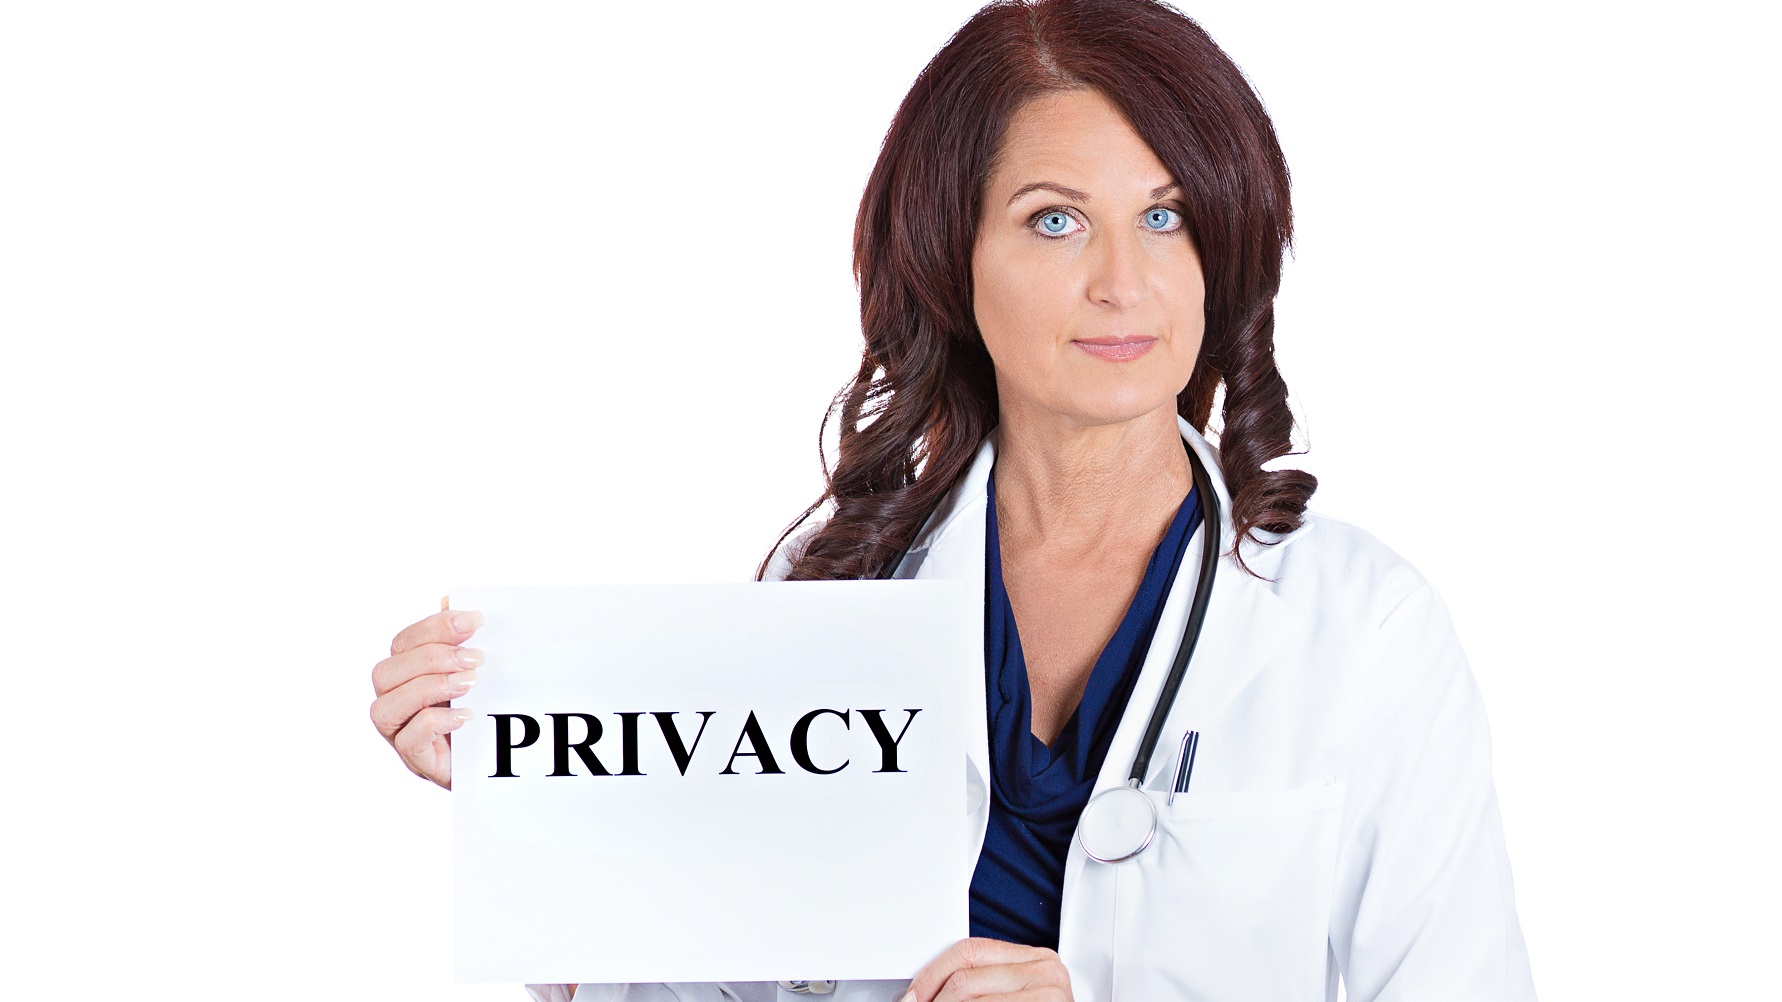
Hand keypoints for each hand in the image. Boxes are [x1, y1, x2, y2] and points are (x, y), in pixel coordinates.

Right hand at [369, 605, 484, 788]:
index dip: (434, 627)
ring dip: (429, 688)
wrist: (497, 761)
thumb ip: (459, 639)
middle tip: (477, 657)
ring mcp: (401, 734)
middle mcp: (394, 703)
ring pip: (385, 707)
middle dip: (431, 658)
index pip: (403, 643)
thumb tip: (449, 599)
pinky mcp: (417, 761)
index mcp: (406, 675)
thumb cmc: (479, 711)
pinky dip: (435, 722)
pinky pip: (408, 741)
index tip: (474, 620)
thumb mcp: (473, 670)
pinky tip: (466, 715)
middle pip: (385, 672)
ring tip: (471, 683)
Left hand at [902, 937, 1073, 1001]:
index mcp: (1038, 960)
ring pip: (970, 998)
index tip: (913, 995)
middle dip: (934, 999)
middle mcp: (1048, 972)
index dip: (933, 974)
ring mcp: (1050, 994)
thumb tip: (925, 991)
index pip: (971, 951)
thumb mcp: (1012, 995)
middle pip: (966, 977)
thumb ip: (983, 984)